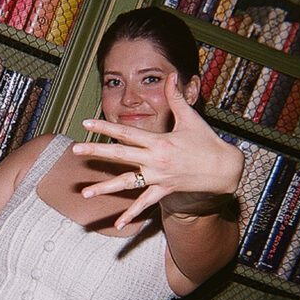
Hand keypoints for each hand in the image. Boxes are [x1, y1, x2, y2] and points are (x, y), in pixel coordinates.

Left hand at [72, 73, 243, 229]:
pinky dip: (132, 214)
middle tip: (75, 150)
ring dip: (106, 188)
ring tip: (86, 193)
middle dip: (96, 153)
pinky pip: (145, 204)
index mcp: (159, 142)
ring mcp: (158, 178)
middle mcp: (155, 161)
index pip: (127, 133)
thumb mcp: (191, 118)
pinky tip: (117, 224)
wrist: (224, 169)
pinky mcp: (164, 190)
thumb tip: (170, 75)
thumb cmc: (206, 142)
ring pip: (128, 183)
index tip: (87, 123)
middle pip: (120, 156)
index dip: (106, 128)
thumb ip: (176, 97)